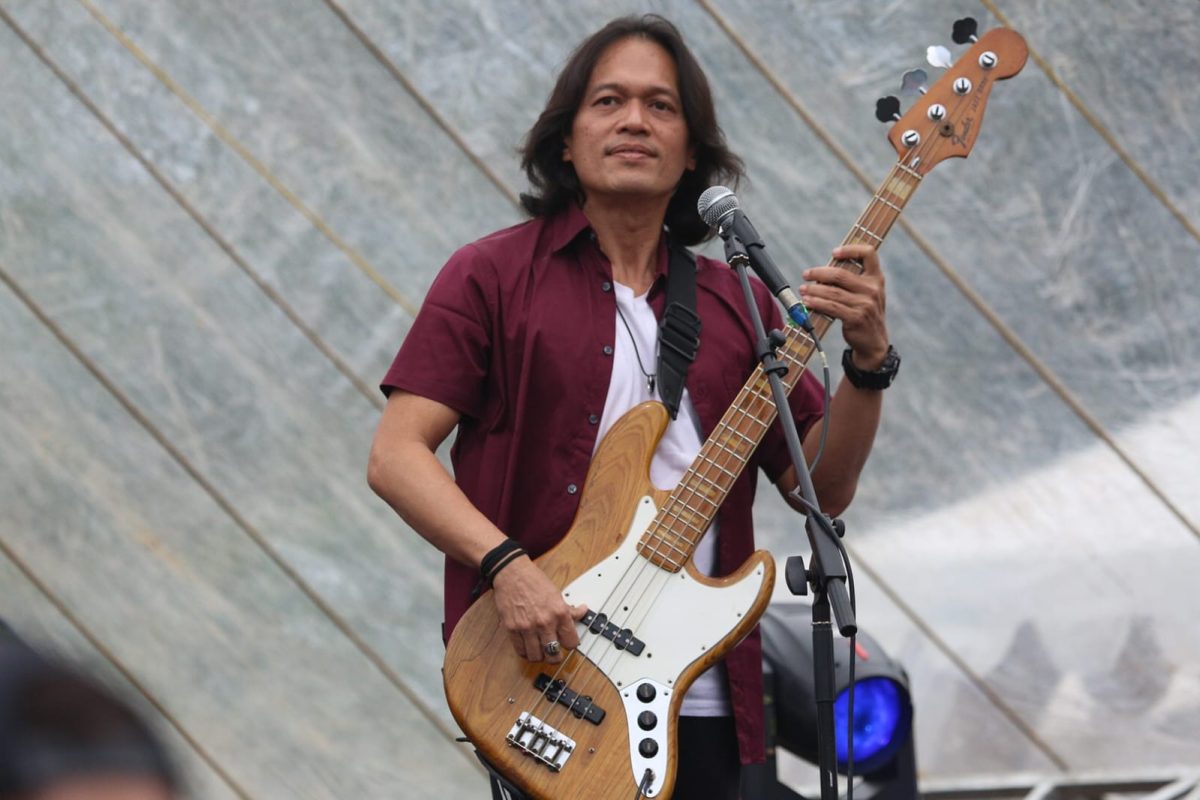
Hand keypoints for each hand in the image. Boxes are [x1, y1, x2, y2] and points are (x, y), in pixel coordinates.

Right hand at [491, 556, 588, 663]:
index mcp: (559, 612)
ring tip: (540, 650)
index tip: (567, 643)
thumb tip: (582, 612)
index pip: (571, 642)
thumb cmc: (533, 580)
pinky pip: (520, 650)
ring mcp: (527, 627)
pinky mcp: (512, 629)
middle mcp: (544, 622)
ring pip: (536, 657)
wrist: (512, 573)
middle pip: (554, 655)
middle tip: (554, 653)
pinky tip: (528, 646)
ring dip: (539, 656)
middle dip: (555, 657)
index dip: (570, 644)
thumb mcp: (557, 593)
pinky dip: (525, 652)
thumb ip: (569, 609)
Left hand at [799, 244, 888, 368]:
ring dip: (813, 290)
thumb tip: (823, 272)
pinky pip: (831, 307)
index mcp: (876, 278)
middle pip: (840, 274)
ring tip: (803, 290)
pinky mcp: (856, 318)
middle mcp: (873, 289)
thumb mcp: (866, 294)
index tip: (834, 253)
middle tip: (806, 274)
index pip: (869, 254)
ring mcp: (865, 304)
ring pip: (832, 292)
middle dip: (819, 273)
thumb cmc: (864, 314)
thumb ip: (852, 281)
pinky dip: (816, 304)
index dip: (850, 249)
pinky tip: (807, 302)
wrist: (874, 342)